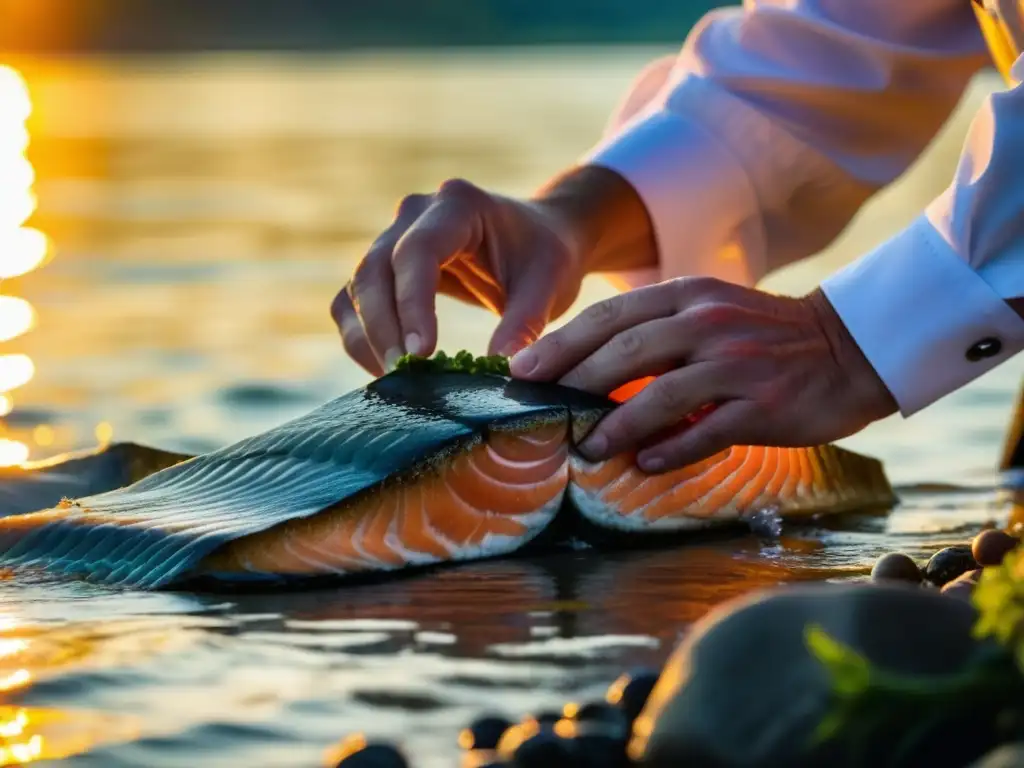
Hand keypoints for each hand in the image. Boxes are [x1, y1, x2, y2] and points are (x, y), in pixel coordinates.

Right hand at [331, 178, 583, 375]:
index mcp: (457, 206)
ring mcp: (392, 238)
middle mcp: (414, 214)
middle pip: (374, 271)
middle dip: (384, 329)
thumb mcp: (548, 285)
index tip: (421, 354)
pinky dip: (362, 337)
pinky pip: (354, 302)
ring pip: (357, 289)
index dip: (412, 304)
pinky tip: (386, 370)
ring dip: (367, 338)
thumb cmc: (545, 256)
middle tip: (404, 376)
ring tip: (395, 381)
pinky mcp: (384, 268)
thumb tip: (501, 368)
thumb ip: (526, 323)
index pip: (417, 252)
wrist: (539, 238)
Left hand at [509, 277, 897, 471]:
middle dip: (573, 380)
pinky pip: (710, 430)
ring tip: (586, 449)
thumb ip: (657, 333)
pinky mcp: (765, 404)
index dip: (562, 343)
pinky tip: (647, 464)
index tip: (523, 369)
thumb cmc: (763, 336)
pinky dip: (674, 448)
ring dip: (618, 423)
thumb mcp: (709, 314)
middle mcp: (709, 323)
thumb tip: (591, 372)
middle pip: (626, 350)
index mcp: (688, 297)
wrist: (848, 348)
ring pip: (664, 392)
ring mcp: (738, 363)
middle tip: (535, 406)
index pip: (611, 316)